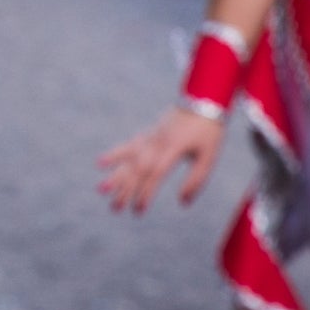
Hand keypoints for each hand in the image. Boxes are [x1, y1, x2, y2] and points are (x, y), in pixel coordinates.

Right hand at [96, 105, 225, 213]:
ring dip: (115, 174)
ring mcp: (150, 137)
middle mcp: (157, 143)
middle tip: (115, 209)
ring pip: (129, 158)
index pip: (155, 173)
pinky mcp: (148, 135)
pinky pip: (129, 145)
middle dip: (125, 189)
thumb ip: (196, 180)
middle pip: (137, 168)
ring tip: (101, 190)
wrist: (202, 99)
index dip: (145, 192)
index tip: (139, 210)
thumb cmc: (209, 132)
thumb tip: (182, 203)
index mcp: (173, 149)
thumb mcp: (208, 157)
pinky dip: (115, 154)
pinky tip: (100, 162)